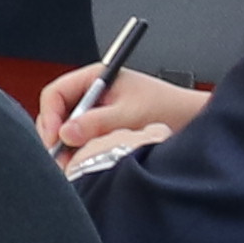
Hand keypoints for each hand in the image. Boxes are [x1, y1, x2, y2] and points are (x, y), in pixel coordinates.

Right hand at [36, 68, 209, 166]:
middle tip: (61, 158)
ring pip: (69, 130)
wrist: (193, 120)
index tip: (54, 138)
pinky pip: (83, 141)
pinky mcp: (105, 129)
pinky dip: (82, 152)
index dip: (50, 116)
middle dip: (57, 136)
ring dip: (70, 147)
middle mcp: (93, 94)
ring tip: (76, 164)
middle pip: (58, 114)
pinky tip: (89, 162)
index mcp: (95, 78)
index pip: (56, 94)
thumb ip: (97, 123)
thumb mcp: (131, 114)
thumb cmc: (169, 107)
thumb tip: (66, 133)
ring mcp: (98, 112)